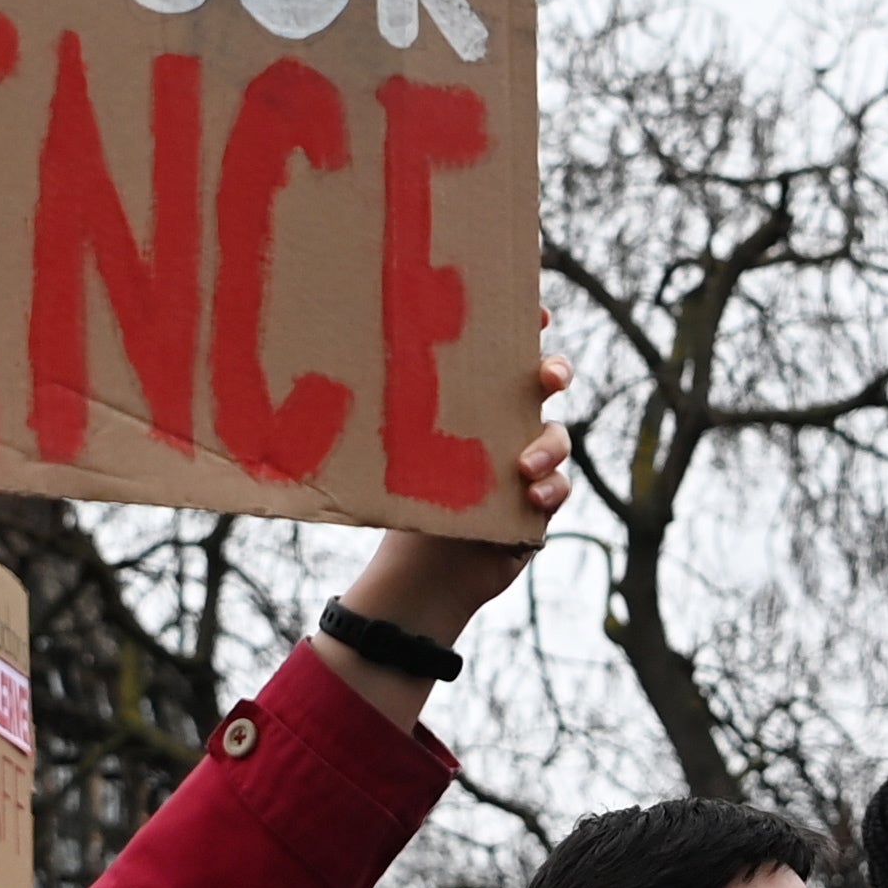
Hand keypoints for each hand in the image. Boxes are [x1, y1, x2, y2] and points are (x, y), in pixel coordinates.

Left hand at [320, 346, 574, 724]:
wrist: (419, 576)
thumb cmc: (400, 509)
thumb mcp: (393, 461)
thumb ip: (386, 427)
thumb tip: (328, 381)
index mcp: (471, 404)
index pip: (502, 354)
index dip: (524, 327)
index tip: (534, 311)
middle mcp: (504, 426)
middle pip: (546, 385)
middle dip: (555, 372)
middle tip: (548, 376)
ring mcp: (527, 463)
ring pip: (557, 438)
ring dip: (548, 447)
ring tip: (523, 468)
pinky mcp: (539, 504)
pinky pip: (559, 488)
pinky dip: (551, 491)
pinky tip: (533, 500)